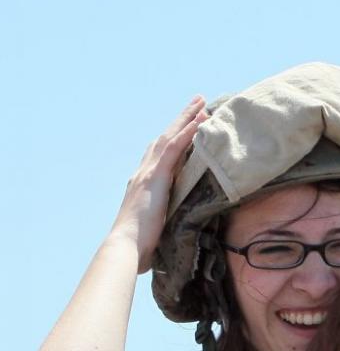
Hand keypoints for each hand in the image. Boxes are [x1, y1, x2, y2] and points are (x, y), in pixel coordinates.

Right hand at [110, 97, 206, 272]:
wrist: (126, 246)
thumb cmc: (140, 245)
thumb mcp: (157, 227)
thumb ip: (165, 221)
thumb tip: (176, 231)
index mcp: (145, 183)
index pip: (162, 154)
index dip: (175, 137)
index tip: (189, 125)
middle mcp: (144, 172)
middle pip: (165, 138)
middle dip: (181, 120)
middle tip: (198, 103)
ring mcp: (149, 173)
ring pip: (170, 137)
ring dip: (186, 118)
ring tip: (202, 103)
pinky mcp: (155, 177)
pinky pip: (174, 148)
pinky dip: (187, 132)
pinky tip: (199, 120)